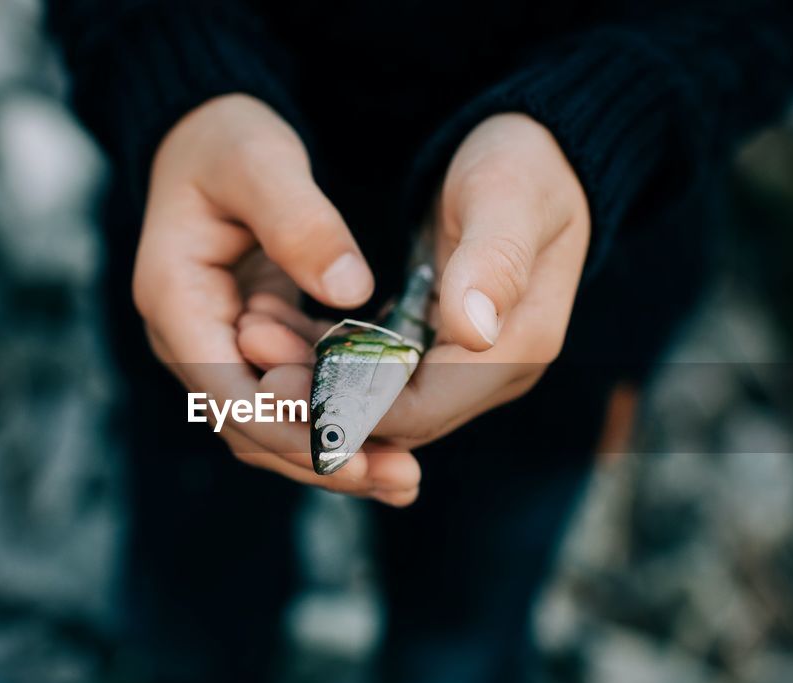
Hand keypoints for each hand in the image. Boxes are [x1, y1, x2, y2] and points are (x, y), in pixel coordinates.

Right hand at [134, 94, 420, 504]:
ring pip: (273, 426)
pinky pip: (294, 400)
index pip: (226, 389)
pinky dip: (339, 422)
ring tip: (405, 480)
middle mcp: (190, 338)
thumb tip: (350, 291)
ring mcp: (220, 349)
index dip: (288, 426)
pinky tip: (396, 442)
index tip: (354, 446)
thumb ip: (300, 221)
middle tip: (397, 478)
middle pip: (250, 426)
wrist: (207, 140)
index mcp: (176, 299)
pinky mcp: (255, 350)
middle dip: (322, 458)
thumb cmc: (226, 142)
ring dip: (335, 454)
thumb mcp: (259, 162)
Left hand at [237, 113, 589, 452]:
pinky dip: (328, 354)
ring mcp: (468, 364)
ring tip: (254, 331)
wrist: (540, 152)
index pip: (420, 410)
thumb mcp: (509, 199)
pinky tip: (279, 323)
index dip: (348, 405)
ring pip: (377, 398)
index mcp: (517, 348)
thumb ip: (493, 262)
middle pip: (394, 419)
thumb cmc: (524, 165)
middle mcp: (494, 371)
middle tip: (252, 359)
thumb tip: (474, 331)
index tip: (279, 380)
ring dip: (316, 376)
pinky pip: (375, 370)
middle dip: (320, 397)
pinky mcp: (440, 346)